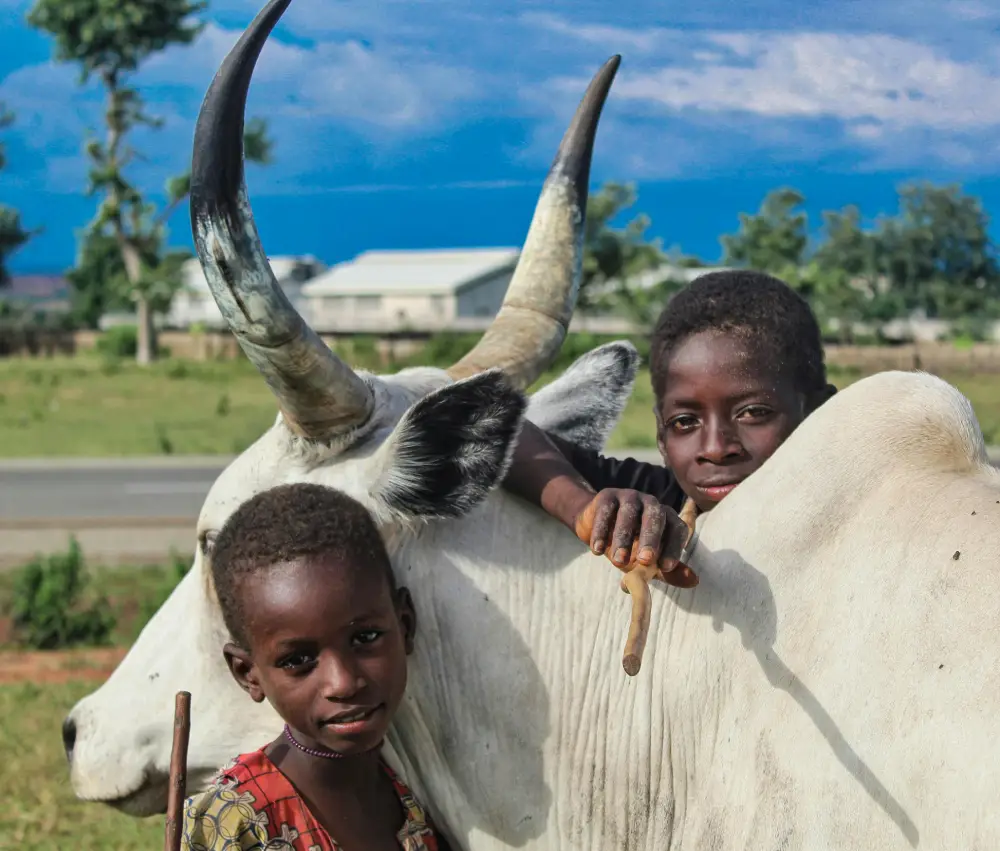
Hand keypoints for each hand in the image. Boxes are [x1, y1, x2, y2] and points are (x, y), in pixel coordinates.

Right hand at [572, 489, 697, 587]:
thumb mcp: (650, 564)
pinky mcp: (607, 496)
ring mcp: (629, 496)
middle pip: (655, 516)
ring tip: (618, 562)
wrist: (597, 530)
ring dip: (623, 539)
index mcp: (668, 517)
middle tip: (644, 560)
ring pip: (628, 514)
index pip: (677, 529)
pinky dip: (601, 531)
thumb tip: (694, 581)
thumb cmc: (630, 548)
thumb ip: (670, 572)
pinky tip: (597, 550)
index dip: (674, 547)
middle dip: (651, 538)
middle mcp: (652, 503)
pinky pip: (605, 512)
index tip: (666, 568)